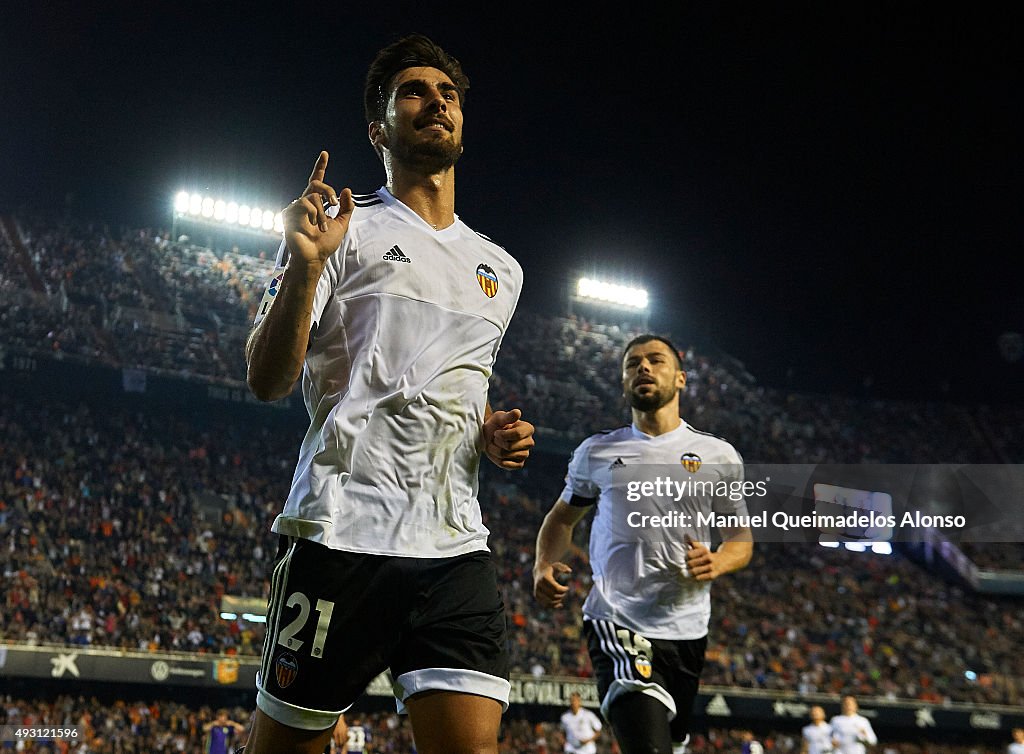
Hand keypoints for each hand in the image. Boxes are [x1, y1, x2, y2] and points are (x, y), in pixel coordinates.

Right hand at [282, 151, 353, 265]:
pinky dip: (313, 214)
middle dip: (328, 190)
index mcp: (316, 203)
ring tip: (322, 227)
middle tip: (334, 203)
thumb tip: (347, 190)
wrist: (315, 257)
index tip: (325, 154)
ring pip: (312, 196)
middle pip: (315, 183)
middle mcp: (304, 203)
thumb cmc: (325, 243)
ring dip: (322, 212)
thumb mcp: (341, 223)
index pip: (317, 181)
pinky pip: (304, 204)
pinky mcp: (288, 214)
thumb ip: (345, 207)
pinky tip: (312, 226)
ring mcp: (295, 208)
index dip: (320, 167)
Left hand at [482, 408, 534, 469]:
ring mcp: (525, 454)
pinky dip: (497, 460)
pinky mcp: (519, 464)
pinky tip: (496, 453)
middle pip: (510, 446)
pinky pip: (507, 465)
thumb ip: (508, 416)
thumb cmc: (496, 424)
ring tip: (495, 444)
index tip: (496, 432)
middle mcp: (529, 442)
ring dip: (495, 450)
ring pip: (506, 456)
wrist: (489, 436)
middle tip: (495, 438)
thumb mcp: (500, 417)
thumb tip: (517, 412)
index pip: (517, 434)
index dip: (503, 434)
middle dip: (497, 442)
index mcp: (528, 429)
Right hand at [533, 562, 570, 607]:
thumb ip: (564, 568)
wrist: (540, 570)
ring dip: (558, 601)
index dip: (563, 590)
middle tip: (564, 592)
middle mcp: (539, 585)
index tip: (567, 587)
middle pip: (553, 596)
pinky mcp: (537, 596)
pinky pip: (545, 605)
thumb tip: (569, 571)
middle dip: (561, 595)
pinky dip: (553, 606)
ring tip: (562, 596)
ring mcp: (537, 591)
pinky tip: (560, 605)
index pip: (556, 588)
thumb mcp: (558, 565)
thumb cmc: (552, 568)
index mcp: (544, 578)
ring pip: (549, 602)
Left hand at [684, 536, 723, 580]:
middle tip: (687, 566)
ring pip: (694, 571)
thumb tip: (685, 535)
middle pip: (691, 563)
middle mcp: (708, 558)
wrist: (725, 561)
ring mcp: (711, 567)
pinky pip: (699, 578)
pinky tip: (695, 576)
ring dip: (690, 572)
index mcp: (705, 551)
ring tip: (689, 571)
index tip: (687, 558)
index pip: (689, 554)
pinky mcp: (712, 576)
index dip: (686, 557)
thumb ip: (693, 542)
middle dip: (688, 565)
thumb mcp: (702, 548)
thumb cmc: (708, 555)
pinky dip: (695, 577)